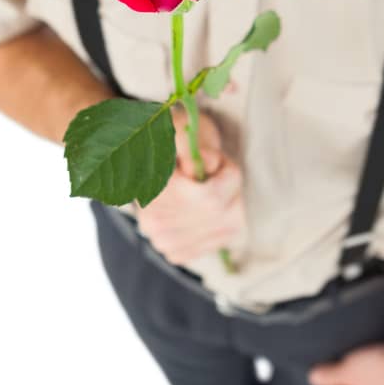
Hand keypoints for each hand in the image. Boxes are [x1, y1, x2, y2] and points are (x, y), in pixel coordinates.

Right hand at [133, 103, 247, 266]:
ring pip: (227, 228)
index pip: (214, 196)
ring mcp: (163, 241)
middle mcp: (156, 223)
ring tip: (209, 190)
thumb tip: (208, 163)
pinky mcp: (173, 252)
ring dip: (228, 207)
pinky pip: (219, 241)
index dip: (227, 173)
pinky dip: (220, 224)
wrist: (152, 159)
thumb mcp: (185, 132)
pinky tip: (205, 209)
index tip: (217, 162)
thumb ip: (196, 147)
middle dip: (231, 191)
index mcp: (155, 190)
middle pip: (226, 214)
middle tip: (215, 174)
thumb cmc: (174, 141)